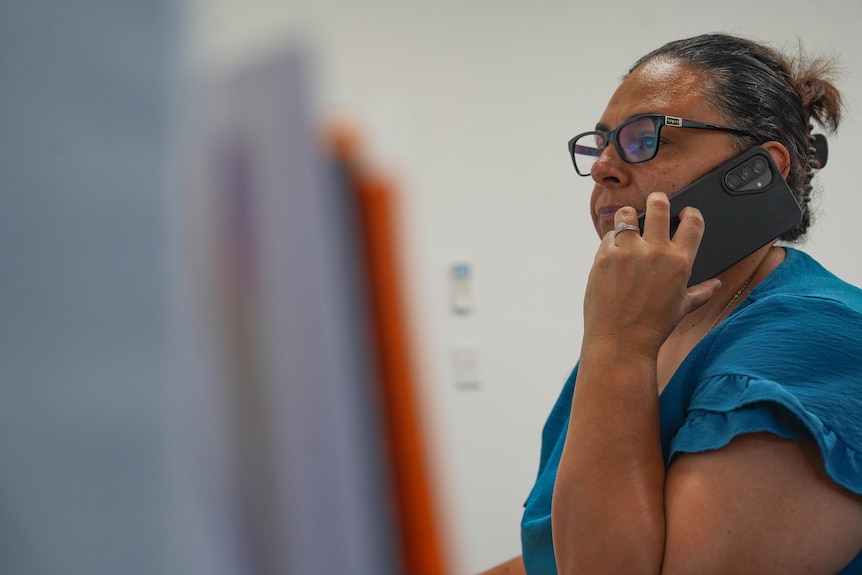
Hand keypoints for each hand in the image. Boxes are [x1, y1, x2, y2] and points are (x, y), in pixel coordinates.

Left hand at [582, 192, 720, 355]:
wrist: (621, 341)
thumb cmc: (653, 327)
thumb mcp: (683, 308)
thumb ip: (702, 292)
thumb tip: (716, 284)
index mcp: (680, 261)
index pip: (693, 222)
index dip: (690, 212)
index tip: (685, 211)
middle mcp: (655, 251)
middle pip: (659, 206)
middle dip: (658, 200)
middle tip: (656, 201)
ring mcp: (628, 252)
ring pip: (627, 214)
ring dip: (628, 217)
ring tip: (628, 223)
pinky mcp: (604, 257)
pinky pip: (608, 236)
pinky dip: (611, 241)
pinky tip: (613, 253)